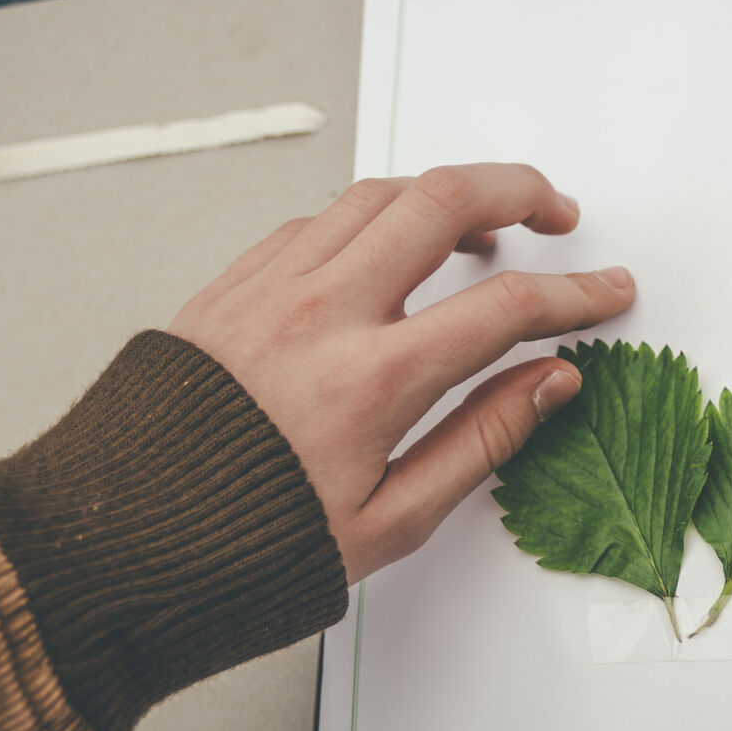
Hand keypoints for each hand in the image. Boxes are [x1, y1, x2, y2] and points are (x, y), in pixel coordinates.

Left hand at [168, 163, 635, 582]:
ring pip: (379, 193)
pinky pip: (319, 218)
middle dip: (519, 191)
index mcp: (373, 378)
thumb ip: (483, 439)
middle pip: (444, 201)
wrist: (124, 539)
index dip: (575, 293)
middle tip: (556, 212)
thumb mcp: (393, 519)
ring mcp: (272, 286)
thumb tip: (552, 384)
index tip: (607, 291)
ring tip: (481, 226)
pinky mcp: (234, 282)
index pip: (506, 307)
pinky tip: (390, 248)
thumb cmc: (254, 539)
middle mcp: (323, 312)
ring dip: (444, 193)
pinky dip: (373, 217)